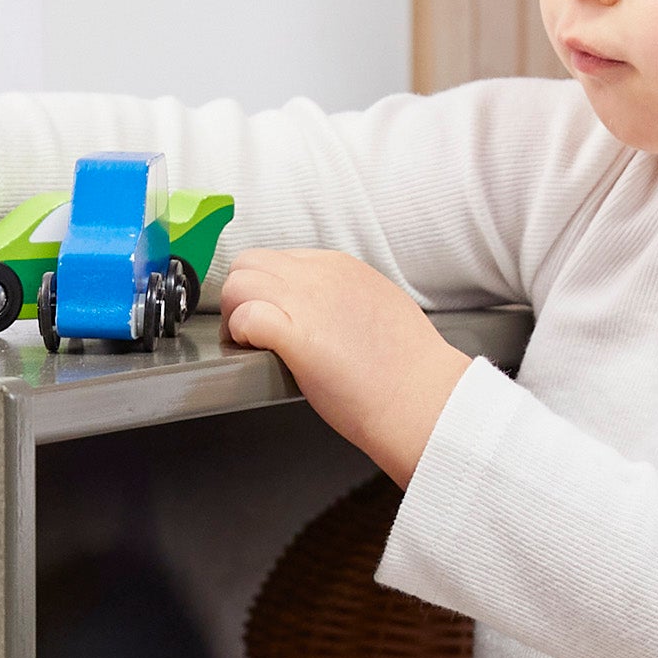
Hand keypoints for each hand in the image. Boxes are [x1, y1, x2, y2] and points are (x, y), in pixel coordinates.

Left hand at [217, 241, 472, 483]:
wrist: (421, 398)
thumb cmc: (409, 369)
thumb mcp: (382, 308)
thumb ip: (346, 301)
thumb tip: (326, 314)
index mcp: (340, 267)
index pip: (280, 260)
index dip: (268, 290)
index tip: (275, 318)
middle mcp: (318, 275)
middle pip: (250, 263)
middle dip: (242, 297)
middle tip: (251, 333)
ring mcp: (305, 301)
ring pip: (238, 283)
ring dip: (235, 315)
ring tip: (250, 346)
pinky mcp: (294, 333)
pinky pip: (245, 316)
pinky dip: (241, 335)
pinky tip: (256, 354)